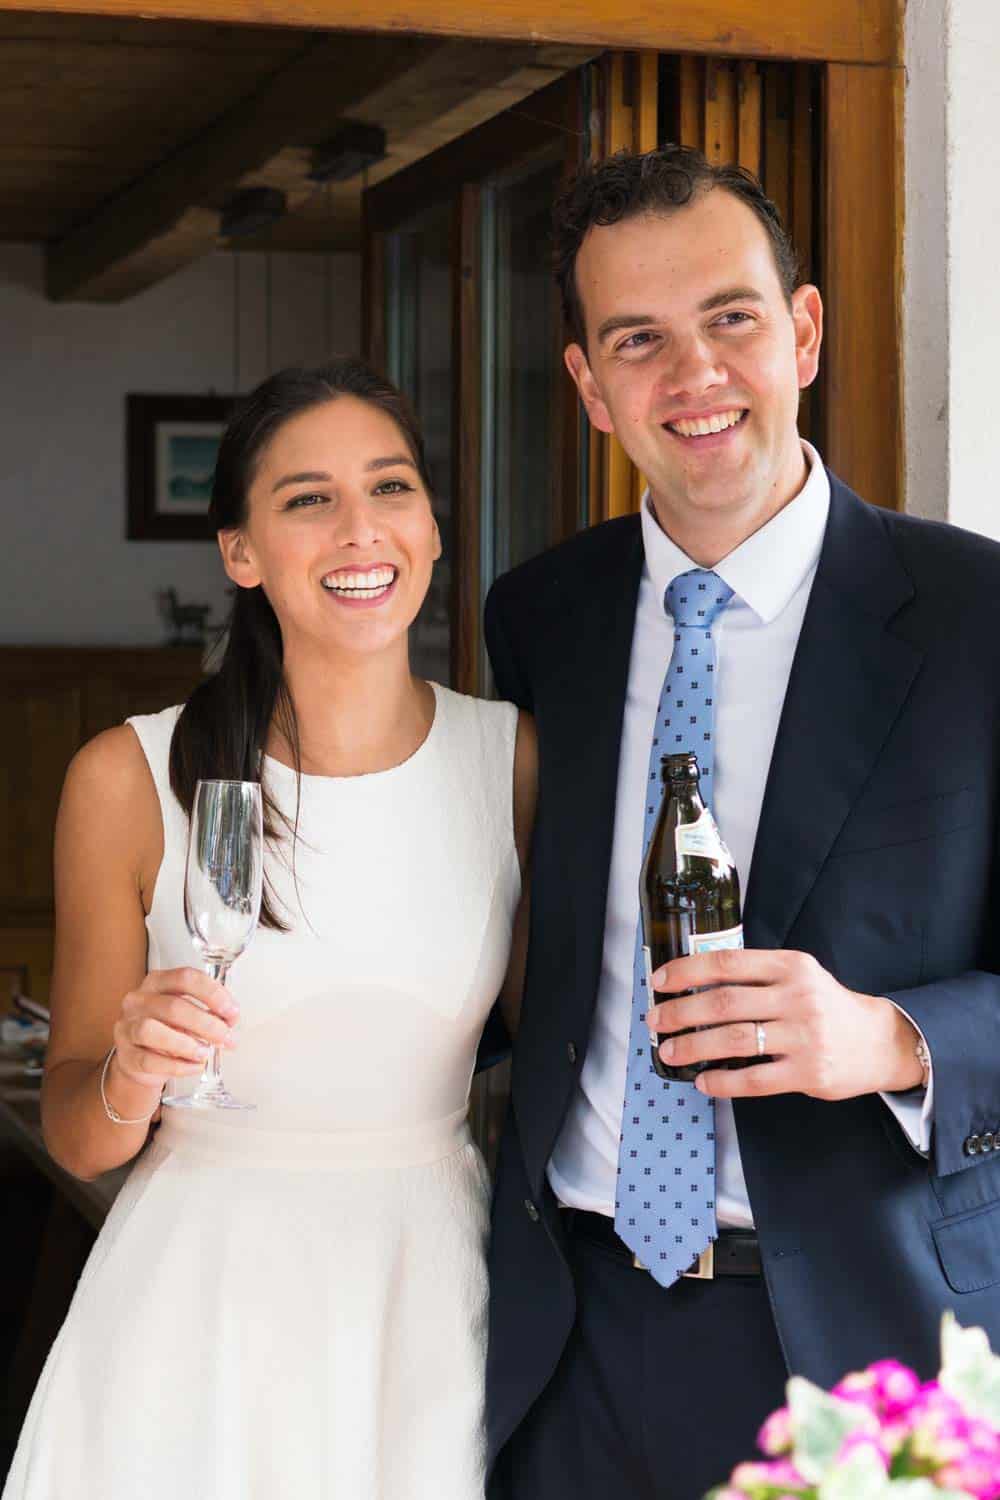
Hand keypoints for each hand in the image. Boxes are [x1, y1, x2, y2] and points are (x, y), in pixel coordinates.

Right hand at [112, 967, 239, 1094]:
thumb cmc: (168, 1029)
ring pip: (151, 1030)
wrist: (140, 1058)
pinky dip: (177, 1066)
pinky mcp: (125, 1055)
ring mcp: (127, 1027)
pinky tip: (194, 1066)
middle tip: (226, 1037)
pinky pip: (149, 1060)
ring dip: (185, 1043)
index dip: (212, 993)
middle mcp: (138, 1000)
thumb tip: (231, 1019)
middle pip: (172, 1006)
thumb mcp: (188, 1014)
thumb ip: (209, 1012)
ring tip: (205, 1053)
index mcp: (157, 982)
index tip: (232, 1011)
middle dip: (206, 1023)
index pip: (185, 978)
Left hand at [646, 948, 924, 1099]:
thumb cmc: (825, 1006)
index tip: (659, 980)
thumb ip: (756, 977)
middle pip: (724, 1002)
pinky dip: (723, 1082)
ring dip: (694, 1046)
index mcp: (791, 966)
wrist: (877, 1042)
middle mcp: (798, 997)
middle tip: (655, 1020)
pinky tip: (704, 1081)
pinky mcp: (809, 1073)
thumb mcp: (798, 976)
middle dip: (681, 1011)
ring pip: (734, 1040)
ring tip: (670, 1051)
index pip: (728, 963)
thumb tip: (694, 984)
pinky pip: (755, 1080)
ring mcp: (805, 1036)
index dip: (688, 970)